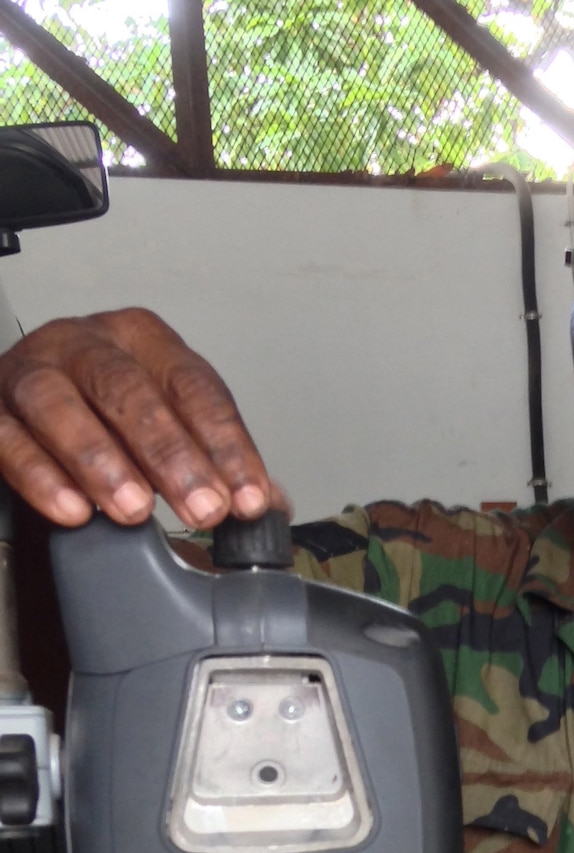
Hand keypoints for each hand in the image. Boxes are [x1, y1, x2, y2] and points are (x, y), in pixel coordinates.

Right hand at [0, 307, 282, 528]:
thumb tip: (269, 504)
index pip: (194, 386)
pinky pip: (8, 438)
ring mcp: (32, 371)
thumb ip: (215, 461)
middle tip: (202, 507)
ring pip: (61, 404)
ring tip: (134, 510)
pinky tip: (74, 510)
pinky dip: (40, 475)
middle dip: (172, 454)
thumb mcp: (167, 424)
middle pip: (129, 389)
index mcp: (143, 342)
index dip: (226, 444)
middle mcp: (86, 344)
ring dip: (102, 460)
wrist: (25, 405)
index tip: (248, 497)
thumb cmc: (105, 414)